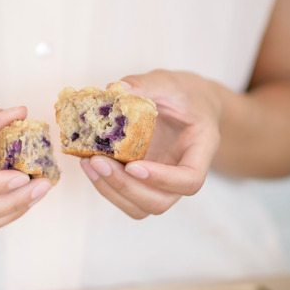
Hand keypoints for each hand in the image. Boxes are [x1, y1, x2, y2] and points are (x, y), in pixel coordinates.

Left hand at [80, 70, 221, 218]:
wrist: (188, 102)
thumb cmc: (182, 93)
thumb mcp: (168, 82)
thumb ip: (144, 84)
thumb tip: (114, 89)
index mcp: (200, 149)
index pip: (190, 180)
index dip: (162, 179)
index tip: (133, 165)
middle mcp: (183, 173)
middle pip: (161, 201)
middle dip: (126, 186)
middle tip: (97, 161)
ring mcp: (163, 182)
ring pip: (141, 207)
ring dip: (111, 190)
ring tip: (88, 162)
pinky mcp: (143, 181)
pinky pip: (126, 197)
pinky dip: (105, 185)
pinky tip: (89, 162)